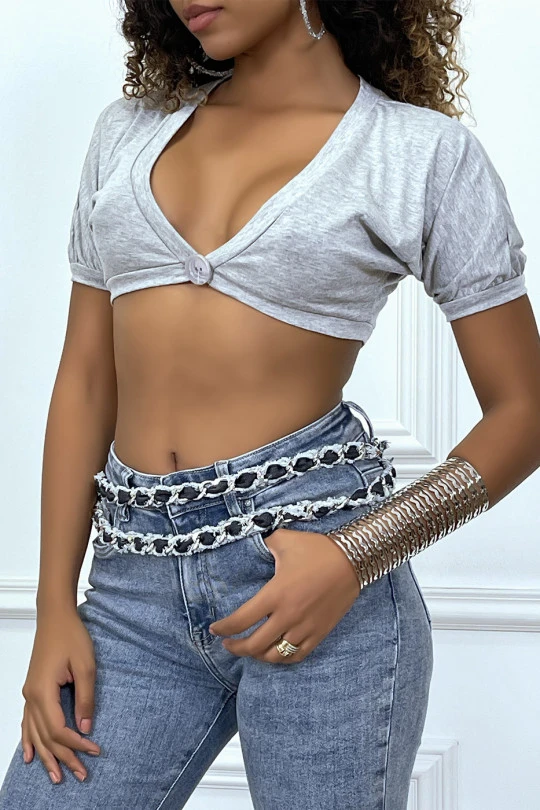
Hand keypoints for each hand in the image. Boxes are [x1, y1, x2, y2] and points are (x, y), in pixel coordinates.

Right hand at [21, 608, 100, 783]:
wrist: (55, 617)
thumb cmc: (71, 636)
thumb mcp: (86, 666)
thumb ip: (85, 697)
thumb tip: (86, 726)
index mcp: (43, 692)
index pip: (58, 729)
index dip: (75, 744)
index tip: (93, 750)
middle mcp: (31, 697)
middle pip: (46, 737)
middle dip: (64, 757)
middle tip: (81, 774)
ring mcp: (29, 694)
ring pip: (35, 734)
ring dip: (47, 756)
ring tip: (57, 776)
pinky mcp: (32, 690)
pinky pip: (27, 723)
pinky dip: (29, 741)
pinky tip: (30, 755)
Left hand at [208, 526, 360, 663]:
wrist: (354, 560)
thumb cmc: (318, 549)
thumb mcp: (284, 540)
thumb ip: (263, 543)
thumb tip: (250, 543)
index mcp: (275, 594)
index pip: (241, 620)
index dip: (224, 628)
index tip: (215, 629)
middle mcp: (288, 615)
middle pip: (254, 645)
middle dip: (236, 648)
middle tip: (227, 643)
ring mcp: (305, 627)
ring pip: (275, 655)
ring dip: (257, 656)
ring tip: (250, 650)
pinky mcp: (320, 633)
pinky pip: (297, 656)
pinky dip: (282, 659)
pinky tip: (274, 653)